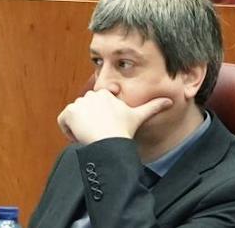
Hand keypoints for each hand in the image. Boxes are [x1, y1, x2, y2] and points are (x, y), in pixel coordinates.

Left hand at [56, 88, 170, 145]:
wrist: (108, 140)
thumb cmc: (123, 129)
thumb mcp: (139, 116)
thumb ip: (154, 106)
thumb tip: (170, 101)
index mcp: (106, 93)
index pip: (98, 100)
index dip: (101, 111)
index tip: (105, 121)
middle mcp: (91, 95)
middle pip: (86, 106)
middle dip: (89, 117)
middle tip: (98, 130)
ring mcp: (79, 104)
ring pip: (75, 113)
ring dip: (78, 124)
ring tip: (89, 134)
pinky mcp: (68, 113)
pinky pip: (63, 120)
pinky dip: (67, 128)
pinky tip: (78, 136)